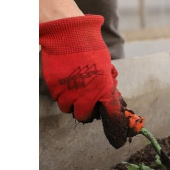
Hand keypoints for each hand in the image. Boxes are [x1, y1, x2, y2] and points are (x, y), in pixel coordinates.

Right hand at [39, 14, 138, 147]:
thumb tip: (110, 97)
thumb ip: (107, 84)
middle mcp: (86, 93)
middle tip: (87, 104)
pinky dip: (61, 95)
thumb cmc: (91, 48)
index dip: (113, 124)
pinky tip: (65, 84)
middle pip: (83, 116)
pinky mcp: (54, 86)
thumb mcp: (106, 66)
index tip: (115, 135)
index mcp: (103, 87)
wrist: (69, 35)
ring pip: (67, 109)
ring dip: (71, 104)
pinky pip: (57, 98)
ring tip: (74, 92)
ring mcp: (68, 91)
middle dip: (86, 112)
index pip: (110, 113)